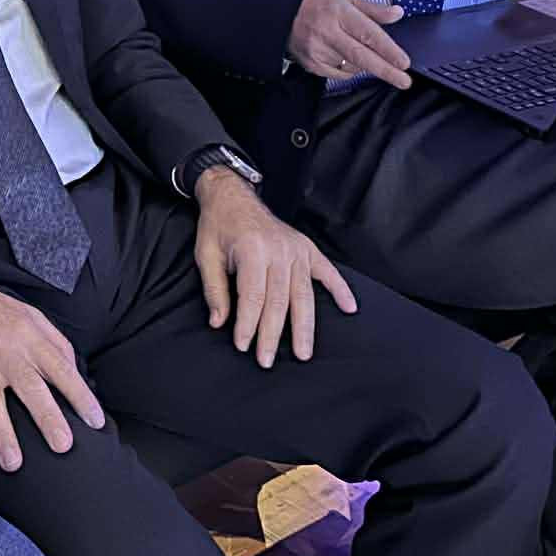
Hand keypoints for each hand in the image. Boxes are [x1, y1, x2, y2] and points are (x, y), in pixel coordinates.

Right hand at [0, 273, 105, 473]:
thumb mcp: (29, 315)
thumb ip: (55, 342)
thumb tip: (76, 373)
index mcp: (28, 337)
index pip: (60, 368)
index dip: (80, 395)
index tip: (95, 421)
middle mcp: (4, 351)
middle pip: (29, 388)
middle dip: (46, 417)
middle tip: (63, 445)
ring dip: (1, 435)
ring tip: (13, 463)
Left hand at [192, 169, 356, 366]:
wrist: (232, 195)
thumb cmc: (217, 227)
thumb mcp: (206, 255)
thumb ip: (214, 290)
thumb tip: (219, 323)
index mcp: (252, 250)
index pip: (253, 296)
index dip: (247, 323)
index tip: (242, 345)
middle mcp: (279, 250)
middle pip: (279, 300)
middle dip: (272, 334)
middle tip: (267, 360)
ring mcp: (296, 249)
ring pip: (303, 294)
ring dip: (304, 326)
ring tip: (304, 352)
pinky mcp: (307, 248)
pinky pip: (327, 270)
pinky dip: (340, 289)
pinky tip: (350, 308)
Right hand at [287, 0, 411, 88]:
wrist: (283, 15)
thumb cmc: (319, 5)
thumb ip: (373, 9)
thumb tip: (398, 13)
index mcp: (338, 13)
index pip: (368, 34)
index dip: (387, 50)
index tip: (404, 62)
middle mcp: (327, 32)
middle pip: (361, 56)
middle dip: (385, 71)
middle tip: (404, 81)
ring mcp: (318, 51)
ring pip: (352, 67)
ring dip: (365, 65)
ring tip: (361, 51)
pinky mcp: (312, 64)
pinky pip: (340, 74)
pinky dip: (349, 69)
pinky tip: (345, 57)